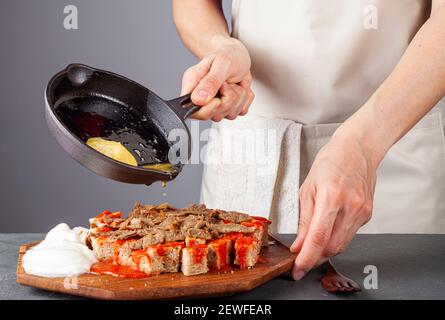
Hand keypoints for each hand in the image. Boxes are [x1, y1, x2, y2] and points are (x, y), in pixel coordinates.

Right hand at [181, 36, 253, 120]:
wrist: (238, 57)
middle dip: (228, 99)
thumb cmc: (227, 56)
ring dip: (238, 96)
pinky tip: (239, 87)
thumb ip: (210, 81)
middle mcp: (202, 100)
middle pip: (214, 116)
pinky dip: (245, 98)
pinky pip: (241, 111)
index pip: (193, 112)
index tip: (218, 98)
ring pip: (230, 114)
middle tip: (226, 83)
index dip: (208, 109)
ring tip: (233, 83)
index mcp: (192, 88)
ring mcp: (216, 107)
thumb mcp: (221, 63)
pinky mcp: (229, 109)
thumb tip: (198, 100)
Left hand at [290, 132, 377, 279]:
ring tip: (312, 245)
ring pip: (342, 244)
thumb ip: (304, 220)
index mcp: (331, 196)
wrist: (357, 149)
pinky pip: (349, 235)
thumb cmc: (330, 162)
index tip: (298, 270)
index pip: (318, 238)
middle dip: (314, 257)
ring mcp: (362, 211)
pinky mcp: (368, 215)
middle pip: (332, 246)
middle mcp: (350, 206)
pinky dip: (336, 238)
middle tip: (301, 259)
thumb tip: (299, 245)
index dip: (307, 258)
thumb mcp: (307, 188)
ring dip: (325, 250)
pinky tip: (329, 229)